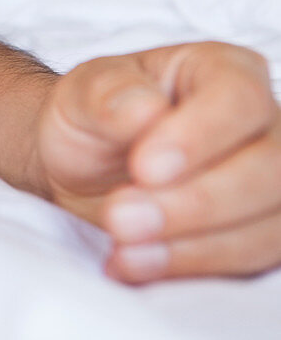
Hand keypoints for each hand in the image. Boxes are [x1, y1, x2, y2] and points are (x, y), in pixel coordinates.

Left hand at [37, 42, 279, 282]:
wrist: (82, 165)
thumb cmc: (93, 117)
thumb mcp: (81, 93)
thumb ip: (108, 96)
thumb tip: (144, 111)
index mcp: (224, 71)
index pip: (239, 100)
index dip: (198, 137)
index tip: (142, 168)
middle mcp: (263, 126)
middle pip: (270, 170)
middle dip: (196, 203)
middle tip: (120, 217)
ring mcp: (271, 184)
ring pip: (271, 226)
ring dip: (195, 247)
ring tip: (123, 248)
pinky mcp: (259, 234)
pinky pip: (252, 263)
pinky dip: (192, 270)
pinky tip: (135, 266)